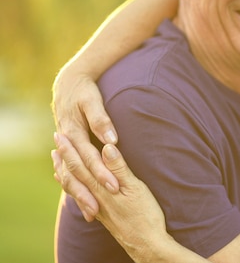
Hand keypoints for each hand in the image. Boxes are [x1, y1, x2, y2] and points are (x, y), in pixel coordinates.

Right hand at [52, 67, 119, 219]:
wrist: (68, 83)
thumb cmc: (84, 91)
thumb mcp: (92, 102)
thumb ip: (102, 120)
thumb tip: (111, 139)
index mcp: (74, 133)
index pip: (90, 158)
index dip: (101, 173)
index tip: (114, 188)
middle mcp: (69, 143)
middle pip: (79, 173)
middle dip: (88, 193)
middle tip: (99, 212)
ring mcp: (67, 147)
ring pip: (72, 176)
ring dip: (80, 194)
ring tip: (91, 214)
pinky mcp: (70, 147)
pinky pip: (70, 172)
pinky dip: (76, 186)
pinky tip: (82, 199)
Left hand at [53, 133, 173, 260]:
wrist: (146, 244)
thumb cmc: (145, 215)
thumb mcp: (136, 188)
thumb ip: (119, 168)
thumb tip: (106, 147)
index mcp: (102, 188)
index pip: (81, 164)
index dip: (70, 149)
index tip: (61, 134)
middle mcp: (94, 197)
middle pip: (74, 173)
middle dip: (64, 155)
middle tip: (57, 138)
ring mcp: (97, 206)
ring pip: (74, 186)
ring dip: (65, 170)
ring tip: (58, 159)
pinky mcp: (101, 214)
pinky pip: (80, 196)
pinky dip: (73, 187)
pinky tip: (73, 185)